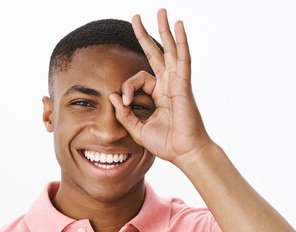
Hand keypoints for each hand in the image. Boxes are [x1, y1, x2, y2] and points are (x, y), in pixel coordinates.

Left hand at [108, 8, 213, 167]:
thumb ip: (124, 114)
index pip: (138, 79)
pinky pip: (183, 59)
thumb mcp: (138, 129)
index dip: (126, 87)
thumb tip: (111, 95)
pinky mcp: (183, 85)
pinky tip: (178, 25)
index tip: (122, 103)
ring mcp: (177, 82)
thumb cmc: (166, 144)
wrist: (184, 152)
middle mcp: (168, 85)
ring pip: (170, 50)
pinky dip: (181, 41)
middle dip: (145, 35)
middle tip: (135, 17)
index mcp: (158, 94)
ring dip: (164, 30)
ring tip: (161, 11)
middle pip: (155, 53)